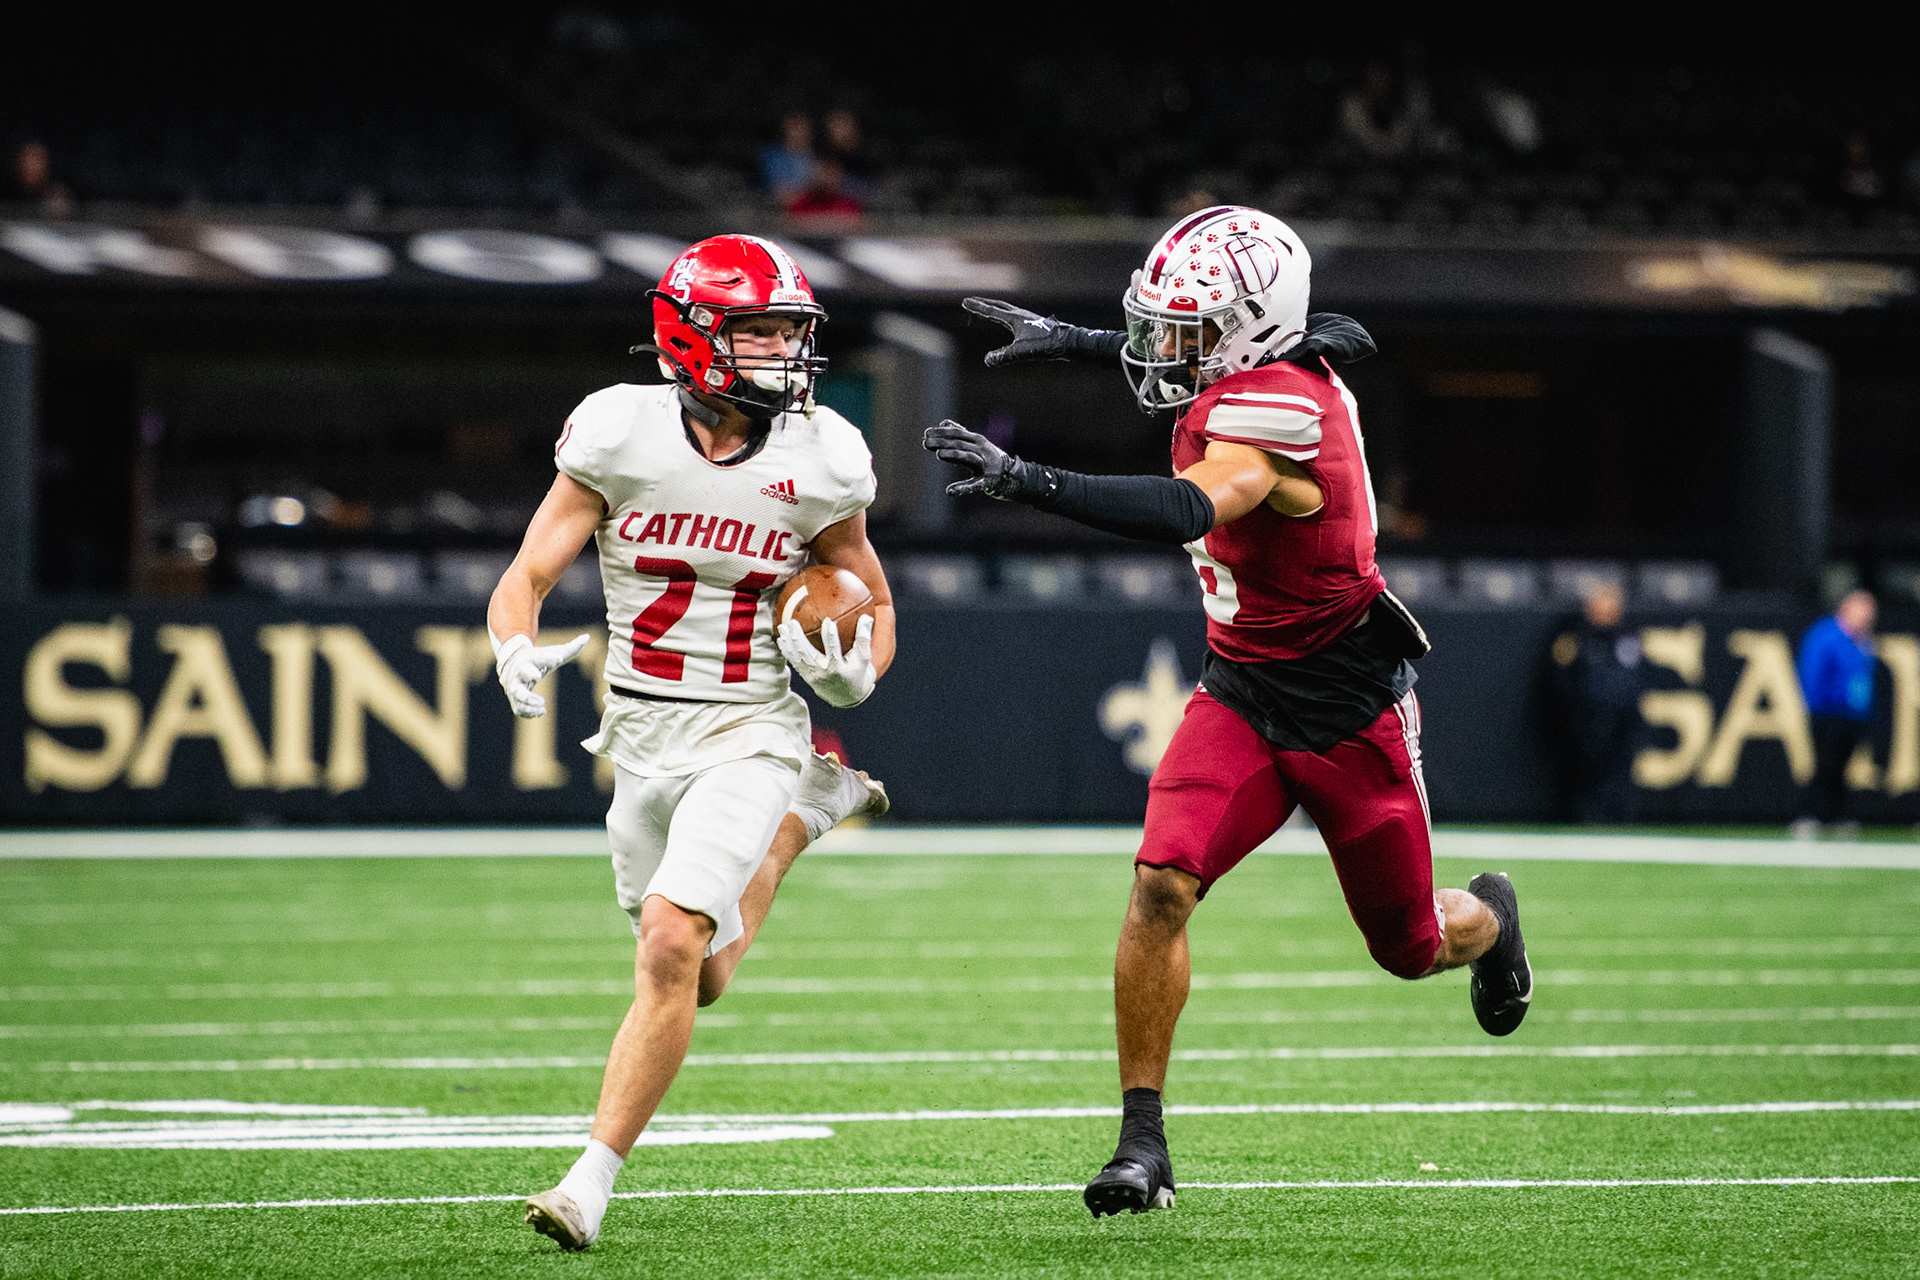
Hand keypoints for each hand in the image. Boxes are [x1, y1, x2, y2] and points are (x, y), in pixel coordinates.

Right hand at [494, 632, 588, 717]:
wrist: (512, 664)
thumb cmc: (538, 658)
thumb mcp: (552, 652)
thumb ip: (570, 647)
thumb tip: (587, 637)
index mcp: (531, 658)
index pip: (539, 656)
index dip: (549, 657)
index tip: (559, 659)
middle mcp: (520, 671)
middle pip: (522, 672)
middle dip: (529, 673)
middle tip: (538, 676)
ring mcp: (514, 685)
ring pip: (517, 693)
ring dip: (528, 700)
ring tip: (542, 705)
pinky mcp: (514, 699)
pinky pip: (518, 708)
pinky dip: (528, 712)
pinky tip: (541, 712)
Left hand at [779, 613, 876, 707]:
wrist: (848, 698)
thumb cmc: (858, 674)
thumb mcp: (864, 658)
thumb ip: (864, 638)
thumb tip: (866, 617)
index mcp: (839, 669)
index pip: (833, 650)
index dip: (830, 635)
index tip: (827, 620)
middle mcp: (823, 673)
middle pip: (808, 654)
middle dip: (798, 638)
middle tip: (792, 622)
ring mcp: (813, 676)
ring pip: (798, 658)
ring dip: (789, 643)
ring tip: (783, 627)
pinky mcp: (807, 677)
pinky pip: (795, 663)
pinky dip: (787, 651)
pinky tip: (781, 640)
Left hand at [921, 419, 1036, 499]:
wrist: (1014, 476)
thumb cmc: (991, 458)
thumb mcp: (977, 443)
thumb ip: (960, 433)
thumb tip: (944, 422)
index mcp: (978, 440)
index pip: (957, 434)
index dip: (942, 433)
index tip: (926, 433)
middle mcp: (982, 450)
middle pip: (959, 444)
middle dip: (942, 442)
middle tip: (925, 442)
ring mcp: (985, 466)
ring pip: (967, 457)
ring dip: (953, 455)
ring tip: (938, 454)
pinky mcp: (987, 482)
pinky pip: (974, 485)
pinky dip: (962, 488)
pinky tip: (950, 491)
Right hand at [963, 297, 1072, 367]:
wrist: (1069, 341)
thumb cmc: (1046, 345)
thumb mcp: (1022, 352)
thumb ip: (1004, 356)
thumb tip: (987, 360)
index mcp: (1015, 318)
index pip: (991, 311)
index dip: (977, 307)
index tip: (965, 301)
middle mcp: (1020, 315)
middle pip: (998, 306)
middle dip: (983, 304)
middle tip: (971, 301)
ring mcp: (1028, 319)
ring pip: (1007, 310)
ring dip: (995, 308)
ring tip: (988, 310)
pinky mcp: (1034, 325)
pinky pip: (1014, 317)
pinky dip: (1005, 316)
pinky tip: (1010, 322)